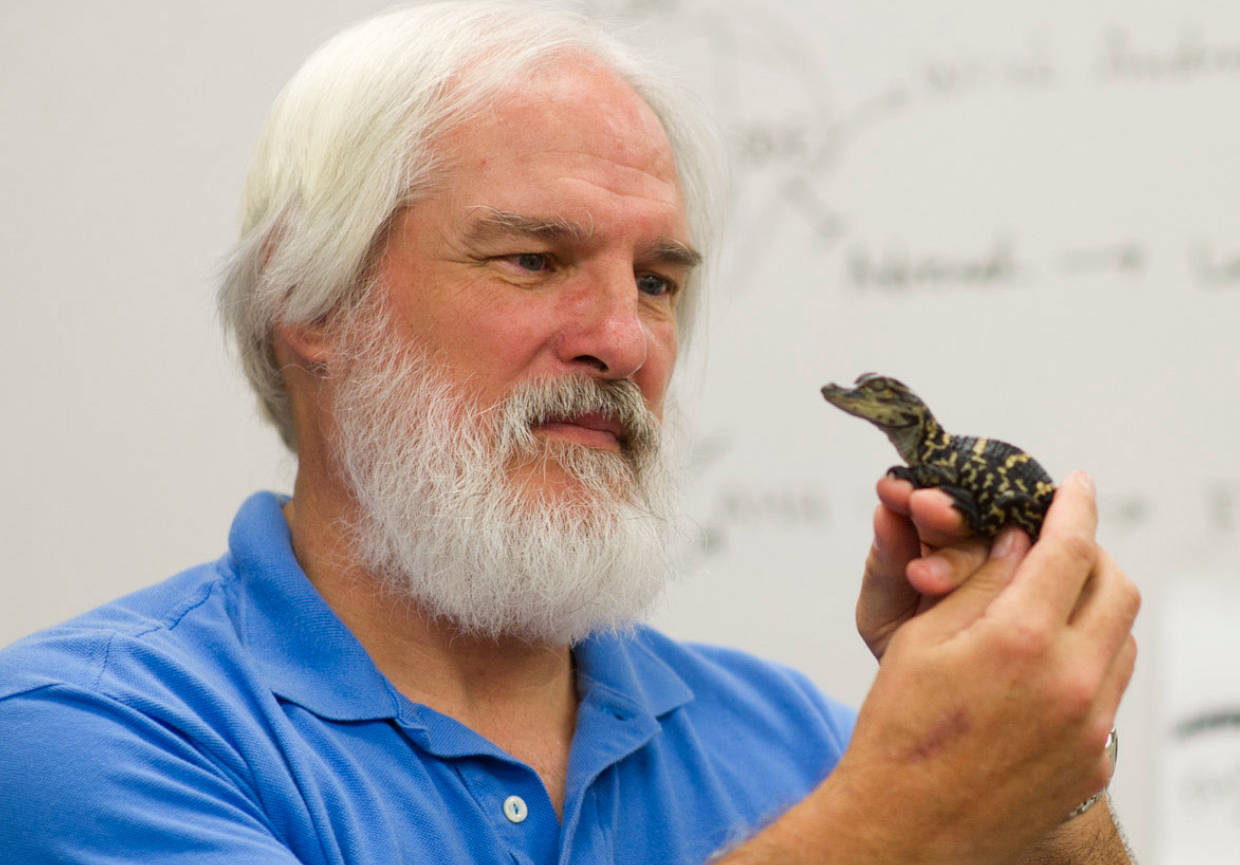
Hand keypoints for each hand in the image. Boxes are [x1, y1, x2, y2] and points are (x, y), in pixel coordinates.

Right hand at [826, 471, 1139, 862]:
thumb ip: (979, 582)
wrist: (903, 826)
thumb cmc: (899, 729)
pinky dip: (1085, 666)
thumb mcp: (922, 638)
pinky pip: (1109, 694)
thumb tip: (1019, 541)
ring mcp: (1090, 729)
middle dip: (1094, 556)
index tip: (1078, 485)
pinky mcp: (1094, 763)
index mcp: (1020, 639)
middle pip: (1117, 589)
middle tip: (1061, 546)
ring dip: (1094, 612)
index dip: (1075, 508)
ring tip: (1045, 609)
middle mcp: (1071, 682)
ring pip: (1122, 641)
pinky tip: (1039, 672)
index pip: (1069, 549)